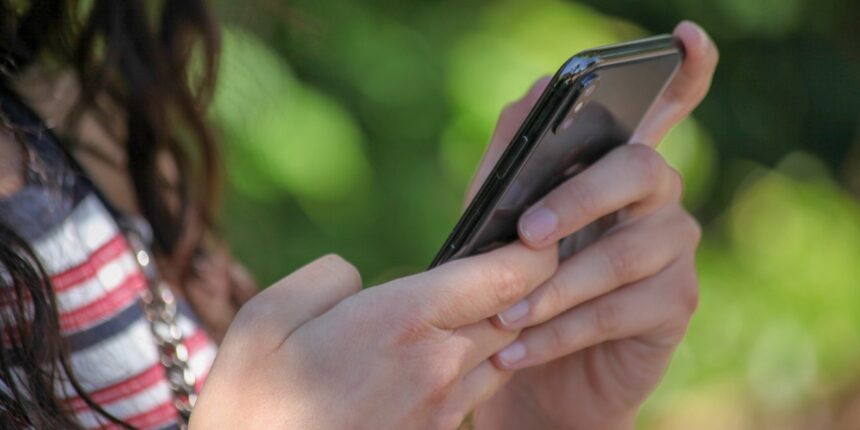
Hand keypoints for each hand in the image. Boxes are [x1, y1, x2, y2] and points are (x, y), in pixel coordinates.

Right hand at [190, 242, 556, 428]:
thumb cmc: (250, 410)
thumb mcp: (266, 320)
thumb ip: (327, 279)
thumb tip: (360, 280)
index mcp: (403, 322)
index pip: (506, 276)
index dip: (536, 249)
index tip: (537, 232)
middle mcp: (438, 368)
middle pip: (516, 313)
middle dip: (523, 285)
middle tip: (510, 258)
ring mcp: (442, 412)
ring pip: (501, 355)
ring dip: (500, 327)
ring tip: (474, 305)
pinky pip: (474, 392)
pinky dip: (474, 366)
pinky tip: (438, 357)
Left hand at [470, 21, 718, 428]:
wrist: (534, 373)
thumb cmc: (517, 283)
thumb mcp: (499, 220)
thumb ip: (513, 162)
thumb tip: (530, 97)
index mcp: (615, 166)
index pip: (666, 105)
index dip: (685, 70)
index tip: (687, 35)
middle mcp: (658, 197)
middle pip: (640, 169)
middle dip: (579, 199)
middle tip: (527, 234)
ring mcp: (674, 248)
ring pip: (624, 252)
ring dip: (555, 286)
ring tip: (505, 315)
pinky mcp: (677, 304)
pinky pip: (617, 311)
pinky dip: (559, 331)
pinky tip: (517, 350)